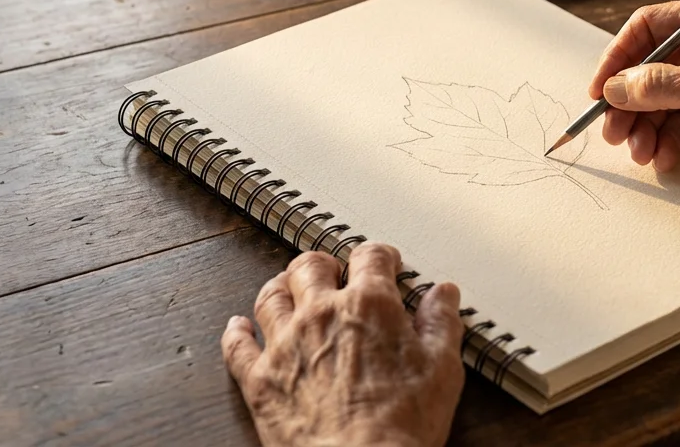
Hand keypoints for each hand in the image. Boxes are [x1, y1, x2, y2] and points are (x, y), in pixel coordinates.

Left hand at [222, 244, 463, 446]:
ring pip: (270, 296)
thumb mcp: (442, 369)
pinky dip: (237, 331)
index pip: (370, 256)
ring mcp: (285, 344)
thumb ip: (441, 323)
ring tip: (288, 288)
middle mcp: (321, 313)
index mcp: (368, 305)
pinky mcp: (260, 380)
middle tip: (333, 271)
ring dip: (280, 286)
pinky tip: (239, 325)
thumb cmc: (401, 424)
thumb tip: (443, 294)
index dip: (380, 255)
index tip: (385, 263)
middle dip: (324, 263)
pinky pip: (237, 345)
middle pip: (310, 266)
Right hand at [589, 0, 679, 190]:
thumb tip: (617, 87)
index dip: (619, 57)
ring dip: (644, 128)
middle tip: (612, 131)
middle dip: (628, 102)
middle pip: (649, 69)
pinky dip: (664, 142)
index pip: (650, 27)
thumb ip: (660, 86)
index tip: (601, 89)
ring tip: (640, 153)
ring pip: (659, 102)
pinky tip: (663, 158)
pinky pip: (676, 125)